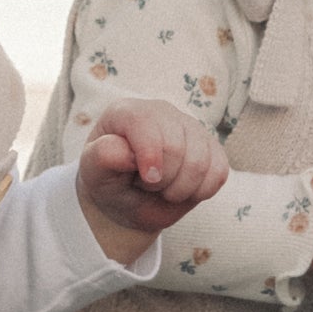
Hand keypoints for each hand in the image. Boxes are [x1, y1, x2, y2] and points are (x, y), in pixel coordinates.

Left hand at [77, 99, 228, 265]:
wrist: (129, 199)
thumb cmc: (109, 181)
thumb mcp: (93, 173)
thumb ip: (102, 157)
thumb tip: (126, 152)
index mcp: (128, 112)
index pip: (146, 123)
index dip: (150, 155)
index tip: (147, 179)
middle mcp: (162, 112)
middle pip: (177, 147)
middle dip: (161, 180)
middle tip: (146, 185)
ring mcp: (191, 128)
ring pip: (201, 162)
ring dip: (180, 189)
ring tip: (163, 188)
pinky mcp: (212, 148)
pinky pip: (219, 172)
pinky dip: (201, 191)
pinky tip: (183, 190)